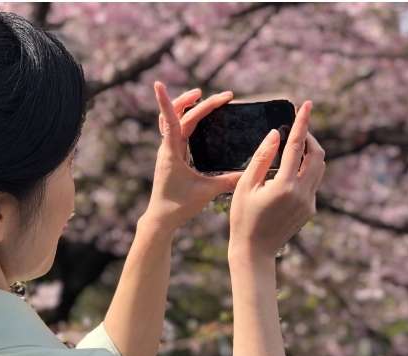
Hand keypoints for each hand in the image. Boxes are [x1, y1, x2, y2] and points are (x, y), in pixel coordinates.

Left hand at [141, 81, 242, 232]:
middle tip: (224, 96)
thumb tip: (250, 173)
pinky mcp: (171, 156)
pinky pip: (176, 130)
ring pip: (174, 120)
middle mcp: (168, 148)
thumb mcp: (207, 192)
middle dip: (200, 103)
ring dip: (187, 106)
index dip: (166, 101)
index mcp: (172, 152)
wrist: (161, 218)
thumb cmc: (180, 206)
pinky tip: (198, 119)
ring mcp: (168, 151)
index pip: (170, 121)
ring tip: (203, 97)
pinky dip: (185, 120)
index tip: (158, 85)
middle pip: (181, 116)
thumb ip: (228, 181)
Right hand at [227, 101, 325, 260]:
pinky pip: (313, 182)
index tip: (307, 105)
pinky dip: (305, 170)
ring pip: (319, 168)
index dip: (302, 122)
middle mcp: (301, 193)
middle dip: (310, 137)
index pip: (297, 145)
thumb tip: (276, 134)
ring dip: (311, 153)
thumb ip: (261, 158)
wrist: (255, 251)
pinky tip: (289, 172)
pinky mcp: (310, 210)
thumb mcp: (245, 185)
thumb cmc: (243, 217)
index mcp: (284, 185)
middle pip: (317, 154)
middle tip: (297, 128)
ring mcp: (309, 202)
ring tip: (294, 147)